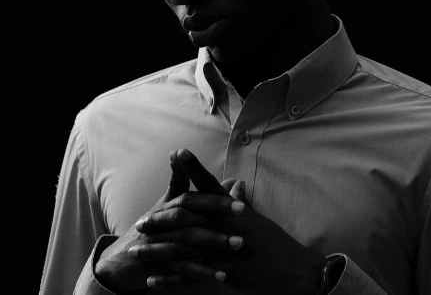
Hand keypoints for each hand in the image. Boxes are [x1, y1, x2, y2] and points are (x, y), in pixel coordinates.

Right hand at [94, 150, 246, 291]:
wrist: (121, 260)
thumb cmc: (153, 227)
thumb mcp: (171, 203)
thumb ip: (203, 190)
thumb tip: (233, 178)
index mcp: (171, 205)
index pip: (194, 198)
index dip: (216, 199)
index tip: (241, 203)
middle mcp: (164, 221)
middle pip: (191, 217)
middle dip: (218, 218)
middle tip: (244, 221)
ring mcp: (159, 243)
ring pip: (188, 242)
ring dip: (214, 244)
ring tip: (237, 246)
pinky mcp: (158, 265)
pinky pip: (181, 269)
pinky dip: (200, 272)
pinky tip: (221, 275)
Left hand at [138, 151, 326, 294]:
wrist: (294, 270)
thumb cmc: (276, 243)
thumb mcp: (258, 219)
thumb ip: (241, 203)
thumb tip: (234, 185)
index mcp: (236, 210)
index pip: (211, 185)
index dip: (194, 168)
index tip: (177, 152)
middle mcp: (229, 226)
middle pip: (189, 217)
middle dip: (161, 219)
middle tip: (141, 222)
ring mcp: (226, 249)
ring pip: (184, 248)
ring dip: (157, 251)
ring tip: (136, 252)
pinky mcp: (225, 272)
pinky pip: (192, 275)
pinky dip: (171, 278)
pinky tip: (152, 279)